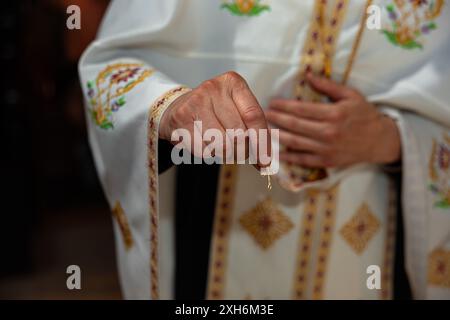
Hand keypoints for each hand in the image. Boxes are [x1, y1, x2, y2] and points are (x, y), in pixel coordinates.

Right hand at [159, 72, 270, 165]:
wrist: (175, 107)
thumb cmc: (213, 111)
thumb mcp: (236, 109)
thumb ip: (254, 129)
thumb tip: (266, 161)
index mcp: (232, 82)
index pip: (254, 116)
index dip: (262, 142)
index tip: (266, 161)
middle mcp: (213, 88)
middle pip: (239, 134)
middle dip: (243, 150)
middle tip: (238, 151)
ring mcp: (195, 102)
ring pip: (223, 145)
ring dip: (226, 154)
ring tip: (220, 145)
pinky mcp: (181, 119)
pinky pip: (205, 151)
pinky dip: (209, 154)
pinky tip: (205, 143)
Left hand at [265, 73, 400, 167]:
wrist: (379, 141)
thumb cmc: (364, 115)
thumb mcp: (351, 95)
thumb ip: (328, 86)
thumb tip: (308, 75)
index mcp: (333, 114)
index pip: (301, 109)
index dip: (284, 106)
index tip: (272, 102)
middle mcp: (328, 132)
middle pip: (295, 125)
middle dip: (277, 119)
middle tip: (264, 114)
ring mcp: (326, 149)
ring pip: (295, 142)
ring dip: (277, 135)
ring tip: (265, 129)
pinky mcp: (326, 161)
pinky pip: (302, 160)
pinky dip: (288, 156)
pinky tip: (276, 151)